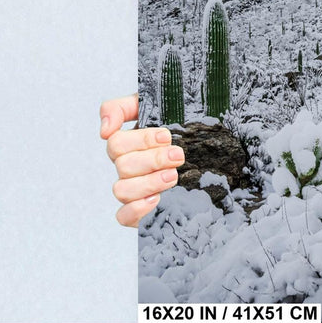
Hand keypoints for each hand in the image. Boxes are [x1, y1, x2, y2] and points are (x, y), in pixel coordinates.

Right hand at [100, 94, 184, 227]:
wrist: (216, 152)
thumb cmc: (183, 126)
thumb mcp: (158, 106)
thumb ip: (123, 107)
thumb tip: (104, 130)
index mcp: (129, 142)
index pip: (116, 141)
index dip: (141, 139)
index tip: (166, 136)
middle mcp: (128, 166)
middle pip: (123, 165)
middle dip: (153, 160)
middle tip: (178, 156)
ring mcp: (133, 188)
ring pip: (122, 190)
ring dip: (149, 183)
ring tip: (174, 176)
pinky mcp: (141, 210)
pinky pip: (123, 216)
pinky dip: (136, 209)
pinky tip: (157, 199)